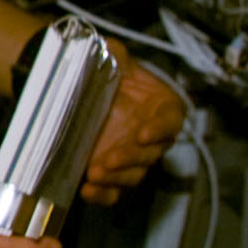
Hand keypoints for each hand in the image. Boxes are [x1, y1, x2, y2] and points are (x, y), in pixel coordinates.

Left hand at [80, 57, 186, 205]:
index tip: (143, 133)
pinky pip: (113, 191)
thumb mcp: (111, 55)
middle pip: (150, 154)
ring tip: (93, 175)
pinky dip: (103, 195)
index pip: (170, 121)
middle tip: (108, 160)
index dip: (160, 129)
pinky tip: (87, 190)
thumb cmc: (103, 71)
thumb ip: (115, 54)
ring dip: (116, 178)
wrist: (77, 87)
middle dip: (130, 158)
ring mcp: (130, 156)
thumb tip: (110, 52)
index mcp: (160, 108)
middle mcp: (150, 136)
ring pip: (133, 175)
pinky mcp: (110, 172)